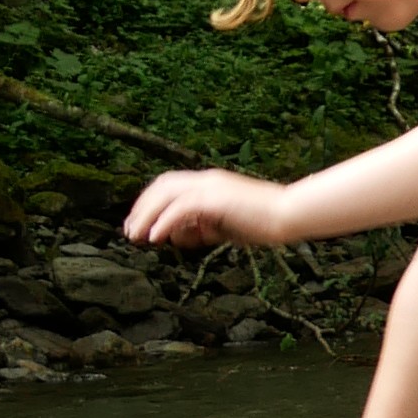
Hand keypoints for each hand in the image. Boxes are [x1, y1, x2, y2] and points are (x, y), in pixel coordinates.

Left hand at [126, 164, 292, 252]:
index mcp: (210, 183)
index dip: (150, 202)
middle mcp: (206, 180)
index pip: (169, 185)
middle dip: (142, 208)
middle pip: (161, 187)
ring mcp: (211, 188)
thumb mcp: (226, 225)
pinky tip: (156, 237)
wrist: (288, 214)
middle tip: (129, 230)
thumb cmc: (264, 222)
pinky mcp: (216, 199)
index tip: (140, 222)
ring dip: (147, 216)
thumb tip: (180, 236)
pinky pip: (181, 209)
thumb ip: (202, 227)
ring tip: (136, 236)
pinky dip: (165, 222)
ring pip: (166, 196)